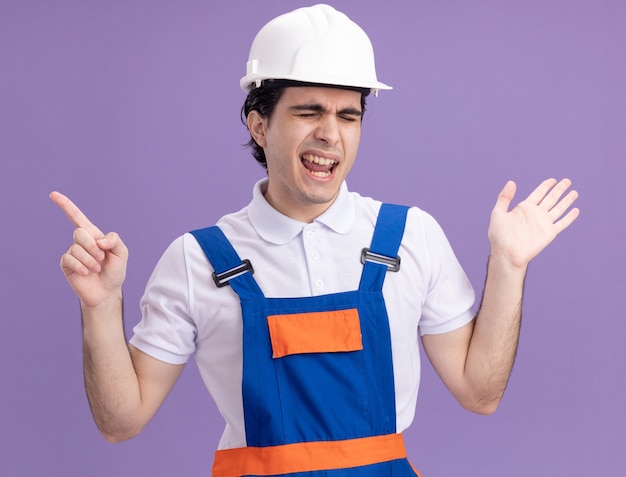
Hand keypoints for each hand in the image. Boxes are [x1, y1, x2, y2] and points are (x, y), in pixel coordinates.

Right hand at [50, 191, 127, 307]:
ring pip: (76, 248)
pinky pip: (69, 259)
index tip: (53, 194)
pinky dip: (80, 266)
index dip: (66, 205)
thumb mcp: (122, 253)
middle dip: (92, 247)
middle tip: (101, 259)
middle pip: (79, 233)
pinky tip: (86, 273)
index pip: (77, 217)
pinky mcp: (66, 265)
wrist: (107, 292)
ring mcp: (72, 253)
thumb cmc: (115, 271)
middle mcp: (81, 242)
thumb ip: (114, 240)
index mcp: (94, 235)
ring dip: (90, 260)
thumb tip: (98, 239)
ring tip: (96, 269)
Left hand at [488, 178, 579, 268]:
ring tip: (574, 192)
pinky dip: (569, 217)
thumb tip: (511, 182)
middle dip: (559, 190)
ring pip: (559, 208)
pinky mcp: (549, 233)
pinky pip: (562, 223)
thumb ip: (504, 197)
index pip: (538, 194)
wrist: (507, 253)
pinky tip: (576, 210)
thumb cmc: (499, 236)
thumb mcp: (498, 213)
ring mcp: (543, 223)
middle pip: (551, 198)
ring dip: (567, 201)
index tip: (553, 180)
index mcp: (524, 208)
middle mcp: (535, 214)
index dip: (545, 186)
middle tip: (567, 181)